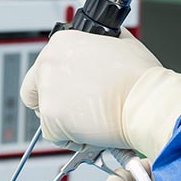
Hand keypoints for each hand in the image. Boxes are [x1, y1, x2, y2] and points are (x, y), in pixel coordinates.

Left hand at [20, 29, 180, 157]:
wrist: (146, 102)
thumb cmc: (140, 77)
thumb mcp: (120, 43)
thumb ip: (100, 44)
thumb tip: (101, 45)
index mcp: (62, 42)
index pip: (44, 65)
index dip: (60, 80)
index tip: (73, 88)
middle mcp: (49, 63)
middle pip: (35, 89)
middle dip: (53, 100)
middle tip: (76, 108)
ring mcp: (48, 91)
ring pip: (45, 113)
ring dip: (64, 119)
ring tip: (91, 119)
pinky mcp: (51, 119)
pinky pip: (53, 135)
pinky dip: (69, 138)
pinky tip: (90, 130)